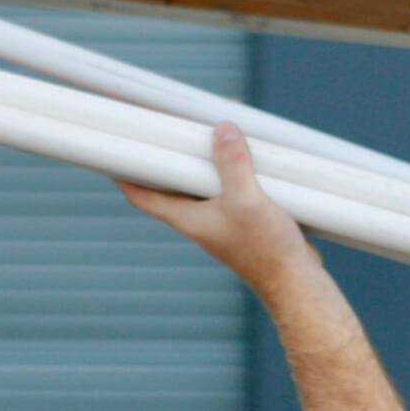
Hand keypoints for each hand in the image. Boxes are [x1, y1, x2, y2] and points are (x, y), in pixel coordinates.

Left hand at [117, 122, 319, 297]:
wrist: (297, 281)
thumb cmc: (266, 249)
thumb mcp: (246, 199)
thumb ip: (232, 163)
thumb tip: (222, 129)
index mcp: (188, 218)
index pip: (142, 195)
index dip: (124, 175)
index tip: (112, 154)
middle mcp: (201, 220)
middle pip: (174, 184)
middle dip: (170, 157)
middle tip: (166, 129)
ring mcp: (224, 221)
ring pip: (207, 185)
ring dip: (208, 160)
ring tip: (212, 132)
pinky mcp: (247, 221)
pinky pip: (234, 189)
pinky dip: (236, 170)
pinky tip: (251, 156)